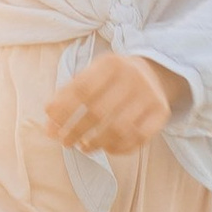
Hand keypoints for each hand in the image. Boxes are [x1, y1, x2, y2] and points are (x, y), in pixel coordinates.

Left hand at [42, 53, 180, 157]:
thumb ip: (69, 95)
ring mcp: (149, 95)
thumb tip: (49, 123)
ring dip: (96, 143)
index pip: (81, 90)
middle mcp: (133, 77)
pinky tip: (106, 148)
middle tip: (65, 142)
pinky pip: (138, 138)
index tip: (50, 127)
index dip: (63, 111)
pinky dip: (119, 148)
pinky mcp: (161, 113)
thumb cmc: (112, 79)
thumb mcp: (92, 75)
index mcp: (111, 63)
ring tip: (83, 147)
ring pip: (119, 128)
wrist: (153, 73)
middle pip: (98, 111)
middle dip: (76, 131)